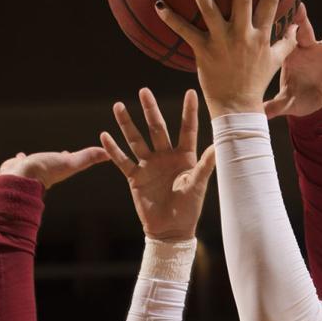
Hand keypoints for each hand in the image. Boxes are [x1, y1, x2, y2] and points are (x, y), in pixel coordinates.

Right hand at [0, 147, 108, 188]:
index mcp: (58, 168)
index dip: (73, 156)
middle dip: (57, 158)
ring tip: (37, 156)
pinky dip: (20, 159)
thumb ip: (88, 157)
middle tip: (62, 153)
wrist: (20, 178)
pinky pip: (19, 162)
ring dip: (37, 159)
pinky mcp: (17, 168)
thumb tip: (108, 154)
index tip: (77, 154)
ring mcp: (30, 169)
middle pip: (53, 162)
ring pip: (35, 163)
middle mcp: (44, 169)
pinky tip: (19, 156)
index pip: (69, 160)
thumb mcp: (71, 162)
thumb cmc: (46, 170)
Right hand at [100, 88, 216, 242]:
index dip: (188, 111)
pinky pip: (122, 161)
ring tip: (118, 106)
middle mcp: (165, 156)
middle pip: (157, 128)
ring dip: (127, 124)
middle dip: (150, 110)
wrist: (170, 230)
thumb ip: (205, 165)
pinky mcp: (135, 178)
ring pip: (136, 140)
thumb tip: (217, 148)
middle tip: (144, 91)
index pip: (186, 129)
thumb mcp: (198, 186)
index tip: (191, 92)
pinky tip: (105, 135)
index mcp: (184, 157)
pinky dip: (113, 150)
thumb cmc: (189, 208)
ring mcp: (149, 166)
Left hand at [155, 0, 288, 116]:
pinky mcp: (203, 52)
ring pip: (210, 9)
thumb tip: (297, 27)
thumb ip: (287, 42)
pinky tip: (158, 5)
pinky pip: (186, 32)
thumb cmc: (255, 84)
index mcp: (261, 34)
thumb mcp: (276, 62)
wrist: (238, 108)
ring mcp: (222, 42)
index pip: (270, 0)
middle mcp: (242, 34)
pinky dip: (171, 19)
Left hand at [265, 5, 321, 118]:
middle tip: (301, 8)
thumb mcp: (287, 102)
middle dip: (303, 20)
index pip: (287, 42)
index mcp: (291, 56)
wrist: (313, 102)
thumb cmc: (296, 97)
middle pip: (306, 32)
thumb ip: (276, 106)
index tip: (281, 28)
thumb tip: (262, 114)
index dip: (284, 35)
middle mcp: (308, 48)